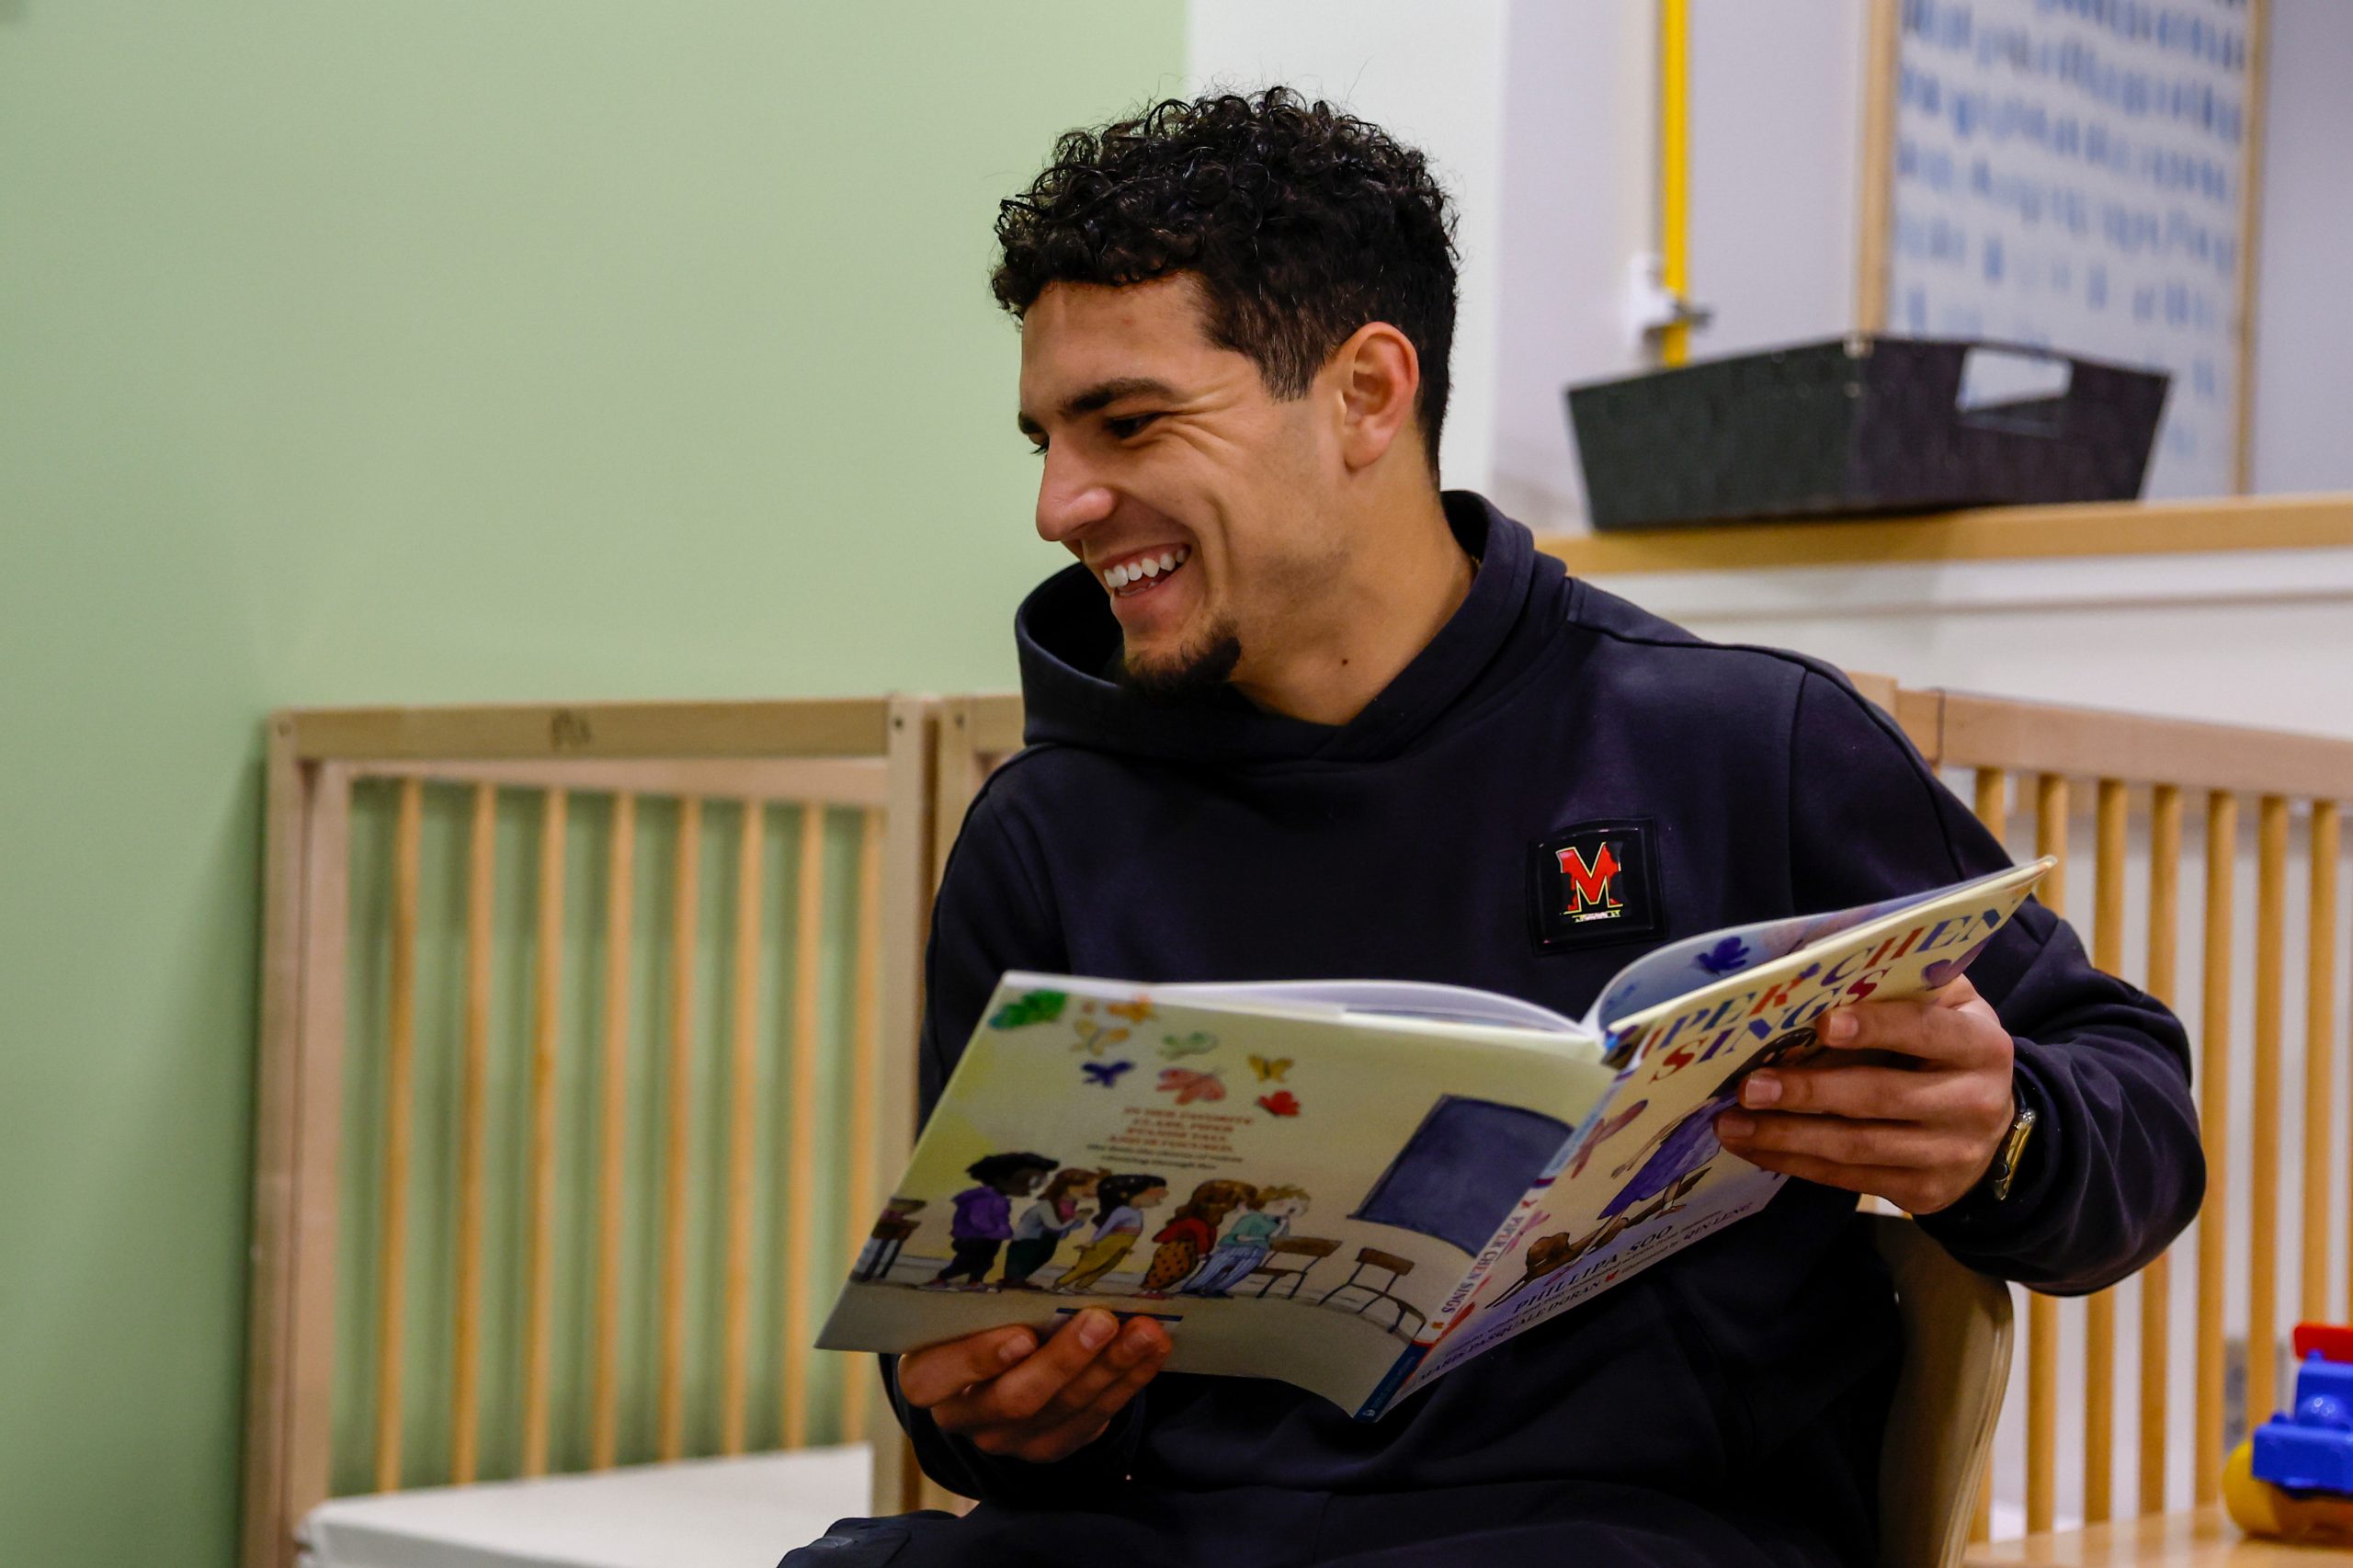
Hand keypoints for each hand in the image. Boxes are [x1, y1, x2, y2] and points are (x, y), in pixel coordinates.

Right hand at [895, 1307, 1170, 1463]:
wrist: (996, 1363)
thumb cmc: (979, 1316)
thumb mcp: (970, 1305)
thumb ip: (992, 1292)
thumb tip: (1043, 1242)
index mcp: (926, 1374)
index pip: (934, 1378)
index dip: (976, 1360)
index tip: (1022, 1334)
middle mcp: (962, 1415)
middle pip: (1012, 1400)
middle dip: (1064, 1360)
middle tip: (1101, 1320)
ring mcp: (1006, 1440)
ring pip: (1061, 1411)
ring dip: (1110, 1368)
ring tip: (1144, 1331)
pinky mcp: (1047, 1448)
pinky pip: (1091, 1422)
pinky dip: (1126, 1383)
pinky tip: (1151, 1352)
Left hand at [1712, 976, 2016, 1214]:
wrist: (1994, 1128)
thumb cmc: (1946, 1047)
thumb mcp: (1944, 1006)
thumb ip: (1900, 984)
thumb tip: (1817, 962)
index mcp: (1980, 1045)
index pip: (1927, 1031)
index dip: (1876, 1027)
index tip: (1822, 1023)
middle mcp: (1974, 1103)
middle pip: (1882, 1097)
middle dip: (1810, 1092)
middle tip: (1750, 1086)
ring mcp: (1951, 1154)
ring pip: (1858, 1147)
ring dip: (1787, 1136)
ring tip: (1732, 1124)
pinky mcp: (1924, 1192)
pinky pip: (1850, 1178)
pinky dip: (1794, 1162)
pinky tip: (1753, 1146)